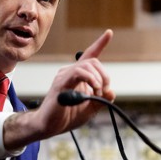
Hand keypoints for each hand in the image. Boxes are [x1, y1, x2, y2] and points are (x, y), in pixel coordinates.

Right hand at [3, 29, 115, 147]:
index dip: (100, 44)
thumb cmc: (66, 117)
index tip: (109, 33)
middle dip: (104, 75)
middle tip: (104, 91)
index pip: (89, 55)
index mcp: (77, 76)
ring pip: (87, 65)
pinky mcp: (60, 83)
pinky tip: (94, 89)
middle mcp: (70, 72)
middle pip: (93, 61)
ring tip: (98, 92)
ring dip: (99, 79)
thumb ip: (101, 100)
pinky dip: (90, 79)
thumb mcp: (89, 110)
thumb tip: (111, 91)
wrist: (49, 126)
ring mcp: (64, 76)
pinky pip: (78, 72)